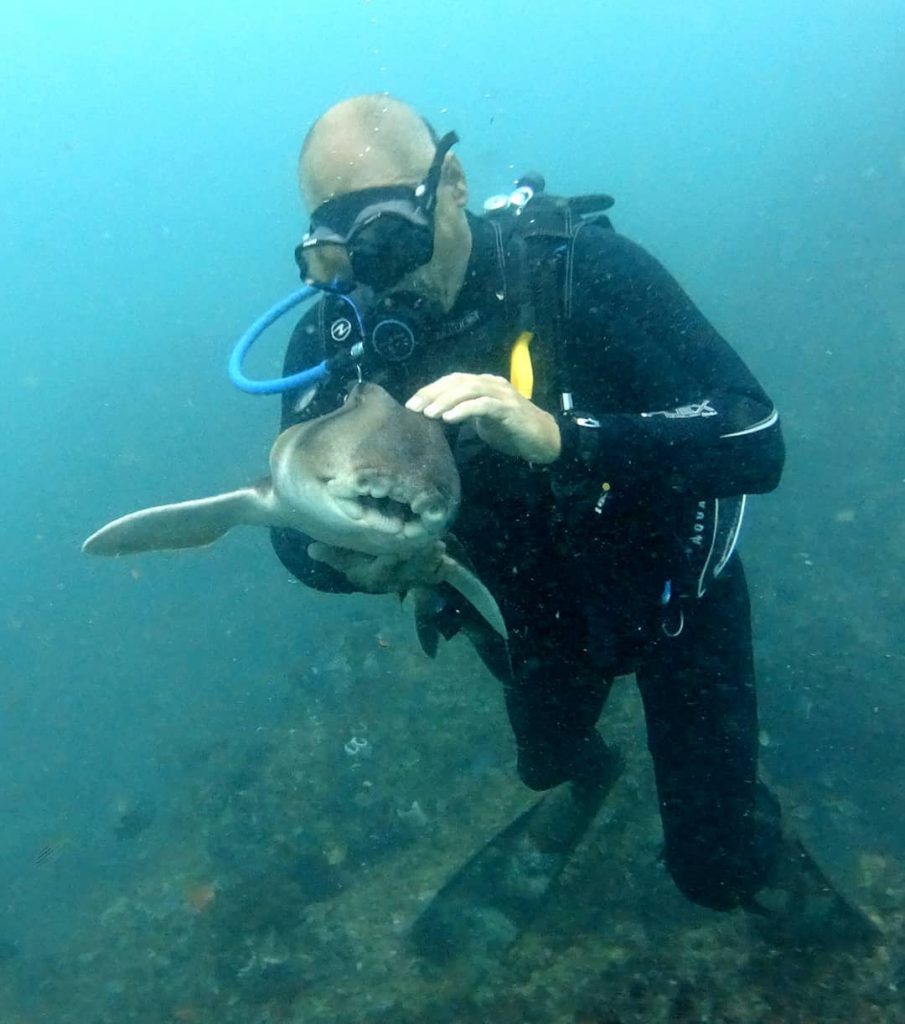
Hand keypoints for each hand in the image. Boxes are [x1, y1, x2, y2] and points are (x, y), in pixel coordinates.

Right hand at [307, 540, 446, 593]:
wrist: (376, 572)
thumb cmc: (358, 560)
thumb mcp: (342, 558)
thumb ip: (330, 553)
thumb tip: (311, 549)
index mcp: (373, 576)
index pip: (379, 571)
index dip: (387, 564)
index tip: (393, 554)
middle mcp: (393, 580)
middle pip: (406, 572)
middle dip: (418, 561)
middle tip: (427, 546)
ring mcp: (410, 579)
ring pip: (423, 574)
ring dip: (431, 563)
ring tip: (439, 548)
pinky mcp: (424, 577)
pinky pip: (435, 576)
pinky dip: (441, 569)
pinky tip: (446, 560)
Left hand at [405, 373, 560, 463]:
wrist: (544, 440)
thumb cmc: (511, 431)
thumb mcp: (483, 420)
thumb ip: (464, 412)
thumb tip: (437, 416)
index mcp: (484, 384)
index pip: (453, 380)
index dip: (431, 389)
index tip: (412, 403)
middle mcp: (492, 384)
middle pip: (457, 381)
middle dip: (433, 393)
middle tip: (414, 407)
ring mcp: (502, 394)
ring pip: (469, 389)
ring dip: (445, 401)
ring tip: (429, 413)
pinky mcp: (509, 408)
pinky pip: (482, 405)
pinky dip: (464, 410)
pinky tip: (449, 419)